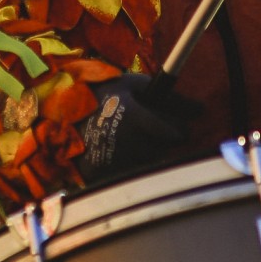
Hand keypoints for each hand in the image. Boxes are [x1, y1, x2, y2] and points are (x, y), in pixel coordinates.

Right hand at [76, 73, 199, 180]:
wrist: (58, 117)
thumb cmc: (102, 95)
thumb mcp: (133, 85)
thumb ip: (169, 97)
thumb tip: (202, 109)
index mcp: (137, 119)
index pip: (176, 135)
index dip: (178, 130)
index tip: (175, 126)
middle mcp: (129, 144)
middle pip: (164, 149)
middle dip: (161, 139)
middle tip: (146, 128)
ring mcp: (117, 162)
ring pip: (148, 162)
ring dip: (145, 151)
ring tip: (128, 137)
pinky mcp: (106, 176)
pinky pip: (130, 173)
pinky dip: (129, 163)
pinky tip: (118, 150)